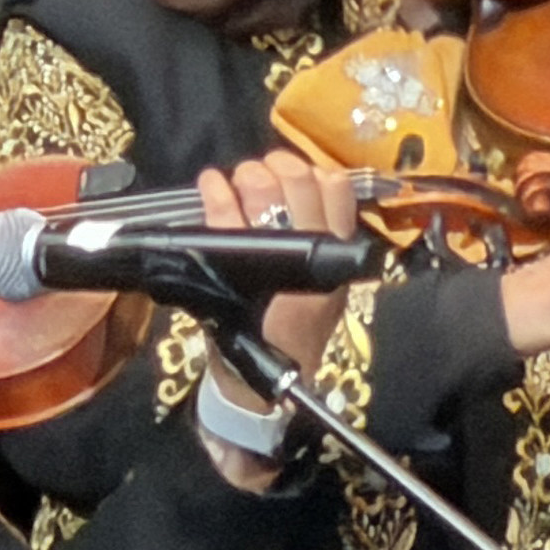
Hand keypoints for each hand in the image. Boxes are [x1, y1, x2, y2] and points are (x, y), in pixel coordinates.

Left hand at [202, 154, 363, 375]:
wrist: (259, 383)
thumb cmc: (291, 332)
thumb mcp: (324, 290)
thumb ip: (322, 243)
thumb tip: (300, 186)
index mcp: (337, 259)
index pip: (339, 191)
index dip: (313, 172)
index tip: (294, 175)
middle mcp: (314, 258)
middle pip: (300, 182)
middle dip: (276, 166)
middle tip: (260, 173)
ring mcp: (275, 265)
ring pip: (265, 191)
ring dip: (248, 175)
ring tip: (238, 181)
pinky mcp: (233, 273)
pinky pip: (225, 218)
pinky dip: (215, 192)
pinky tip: (210, 185)